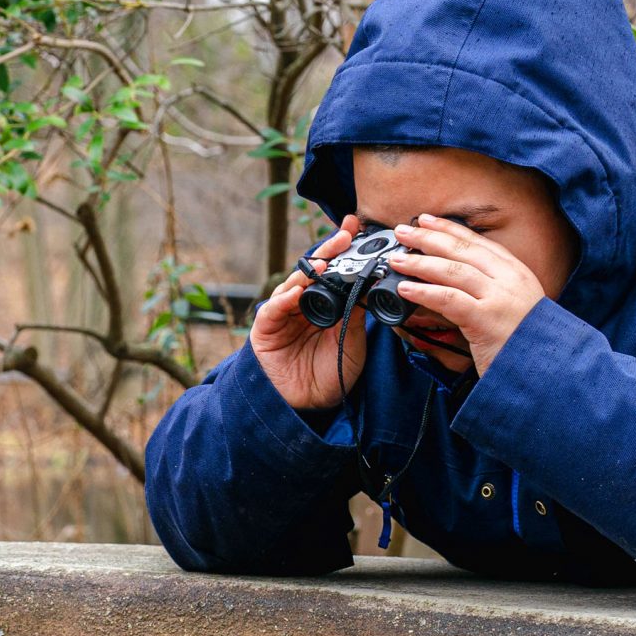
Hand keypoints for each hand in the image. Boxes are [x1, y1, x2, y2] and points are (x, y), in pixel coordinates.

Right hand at [250, 216, 366, 412]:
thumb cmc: (329, 375)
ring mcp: (284, 313)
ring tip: (327, 261)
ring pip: (295, 283)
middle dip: (330, 250)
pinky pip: (275, 308)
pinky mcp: (266, 327)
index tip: (356, 228)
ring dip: (310, 271)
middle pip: (315, 271)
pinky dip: (286, 298)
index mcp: (325, 304)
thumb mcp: (351, 341)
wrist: (306, 407)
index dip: (343, 250)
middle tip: (345, 233)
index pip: (335, 271)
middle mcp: (303, 304)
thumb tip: (369, 283)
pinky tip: (299, 291)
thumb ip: (355, 313)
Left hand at [383, 214, 546, 375]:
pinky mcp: (486, 319)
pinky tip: (405, 288)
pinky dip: (424, 291)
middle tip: (402, 232)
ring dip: (420, 263)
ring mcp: (499, 298)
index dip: (450, 229)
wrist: (546, 370)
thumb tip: (454, 279)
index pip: (478, 243)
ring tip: (396, 260)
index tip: (426, 220)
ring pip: (452, 270)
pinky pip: (449, 299)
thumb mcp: (515, 308)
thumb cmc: (524, 343)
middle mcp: (509, 280)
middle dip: (428, 238)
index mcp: (516, 273)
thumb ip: (491, 290)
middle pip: (462, 250)